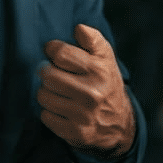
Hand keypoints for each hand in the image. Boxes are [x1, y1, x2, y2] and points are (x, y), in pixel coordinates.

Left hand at [37, 24, 135, 156]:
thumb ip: (91, 38)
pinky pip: (45, 116)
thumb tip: (77, 28)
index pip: (60, 53)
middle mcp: (92, 93)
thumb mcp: (105, 57)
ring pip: (43, 96)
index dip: (52, 49)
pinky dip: (50, 112)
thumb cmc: (105, 82)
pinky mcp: (75, 133)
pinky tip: (61, 109)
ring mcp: (84, 115)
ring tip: (58, 92)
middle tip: (53, 74)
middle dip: (47, 72)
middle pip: (48, 75)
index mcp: (100, 70)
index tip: (54, 53)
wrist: (120, 123)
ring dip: (47, 92)